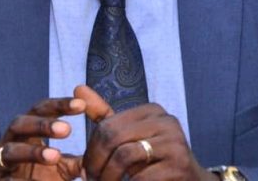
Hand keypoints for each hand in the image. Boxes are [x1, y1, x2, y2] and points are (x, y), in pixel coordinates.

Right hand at [0, 96, 86, 180]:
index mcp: (26, 133)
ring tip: (55, 156)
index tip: (82, 105)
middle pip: (21, 123)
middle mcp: (10, 142)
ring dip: (33, 152)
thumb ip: (77, 160)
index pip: (41, 110)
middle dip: (42, 125)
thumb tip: (102, 150)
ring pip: (10, 150)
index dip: (59, 105)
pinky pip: (6, 180)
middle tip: (67, 129)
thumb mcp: (61, 168)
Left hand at [76, 85, 215, 180]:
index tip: (85, 170)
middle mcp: (165, 121)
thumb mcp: (129, 137)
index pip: (107, 124)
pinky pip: (140, 177)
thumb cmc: (154, 161)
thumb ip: (104, 115)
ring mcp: (175, 142)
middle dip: (96, 163)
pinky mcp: (180, 165)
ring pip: (124, 156)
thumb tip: (78, 87)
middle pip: (113, 137)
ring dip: (108, 177)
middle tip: (90, 180)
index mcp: (152, 111)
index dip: (91, 149)